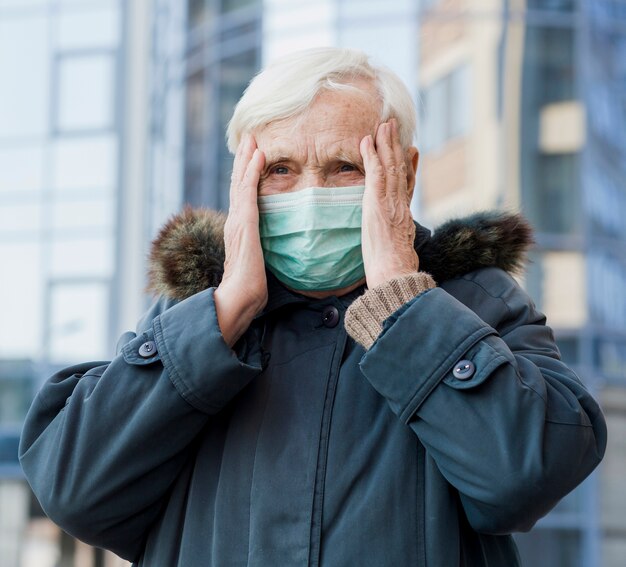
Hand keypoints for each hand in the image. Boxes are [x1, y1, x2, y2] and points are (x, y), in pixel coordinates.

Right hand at [214, 134, 266, 346]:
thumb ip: (262, 249)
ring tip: (253, 138)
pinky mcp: (244, 223)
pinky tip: (259, 156)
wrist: (240, 297)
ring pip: (240, 181)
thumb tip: (270, 248)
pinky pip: (248, 191)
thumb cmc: (251, 287)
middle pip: (238, 183)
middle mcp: (235, 220)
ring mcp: (238, 221)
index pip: (242, 196)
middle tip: (250, 137)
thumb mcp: (258, 262)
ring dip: (247, 158)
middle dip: (244, 159)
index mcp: (239, 228)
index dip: (246, 175)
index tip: (253, 156)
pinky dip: (252, 171)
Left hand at [359, 119, 418, 288]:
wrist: (394, 273)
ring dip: (385, 143)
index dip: (409, 165)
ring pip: (390, 165)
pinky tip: (367, 141)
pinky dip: (371, 155)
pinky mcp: (378, 202)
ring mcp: (391, 202)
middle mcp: (400, 204)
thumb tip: (397, 243)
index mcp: (404, 215)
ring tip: (383, 125)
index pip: (408, 185)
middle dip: (396, 146)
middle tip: (393, 126)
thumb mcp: (399, 250)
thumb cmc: (393, 270)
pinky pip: (376, 173)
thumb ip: (398, 239)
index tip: (411, 150)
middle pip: (401, 169)